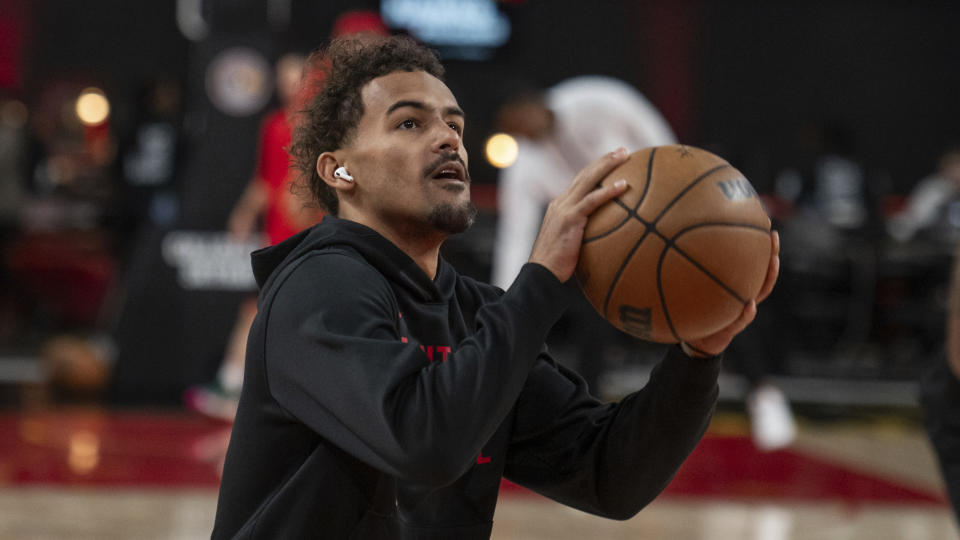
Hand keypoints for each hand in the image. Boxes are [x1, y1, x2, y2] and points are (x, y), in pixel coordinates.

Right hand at [529, 148, 629, 281]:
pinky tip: (624, 185)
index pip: (580, 181)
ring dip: (607, 165)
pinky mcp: (569, 219)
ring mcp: (564, 209)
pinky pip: (592, 201)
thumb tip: (606, 238)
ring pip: (588, 180)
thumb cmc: (557, 266)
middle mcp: (560, 203)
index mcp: (560, 206)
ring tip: (625, 156)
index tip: (613, 161)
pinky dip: (608, 191)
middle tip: (623, 150)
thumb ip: (583, 234)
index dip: (596, 169)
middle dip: (604, 160)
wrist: (541, 275)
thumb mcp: (570, 244)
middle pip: (585, 174)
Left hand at [682, 230, 780, 357]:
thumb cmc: (691, 311)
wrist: (693, 342)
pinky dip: (746, 313)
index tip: (761, 221)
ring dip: (768, 277)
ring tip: (773, 261)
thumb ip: (683, 271)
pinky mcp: (731, 329)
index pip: (748, 261)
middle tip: (772, 235)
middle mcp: (741, 295)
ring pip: (760, 292)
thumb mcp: (686, 290)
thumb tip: (664, 239)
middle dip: (769, 253)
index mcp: (734, 285)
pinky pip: (742, 320)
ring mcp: (740, 311)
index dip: (756, 243)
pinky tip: (750, 304)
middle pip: (761, 271)